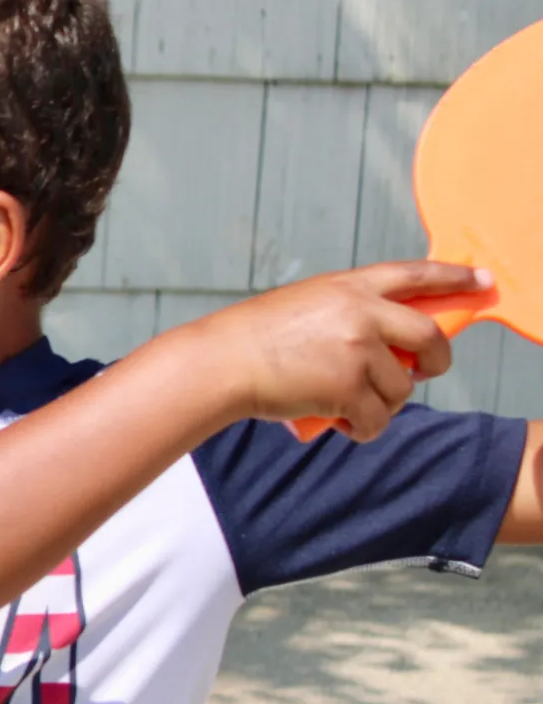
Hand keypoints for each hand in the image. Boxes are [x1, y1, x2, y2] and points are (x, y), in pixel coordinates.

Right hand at [189, 261, 487, 438]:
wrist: (221, 363)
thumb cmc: (254, 339)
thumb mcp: (306, 306)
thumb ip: (351, 314)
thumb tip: (395, 348)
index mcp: (349, 287)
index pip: (415, 275)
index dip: (454, 276)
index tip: (483, 279)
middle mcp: (362, 313)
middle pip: (431, 338)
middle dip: (436, 361)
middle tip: (423, 372)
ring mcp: (358, 351)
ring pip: (402, 388)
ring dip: (379, 403)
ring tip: (342, 404)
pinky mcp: (349, 388)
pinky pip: (377, 419)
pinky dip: (361, 429)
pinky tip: (339, 425)